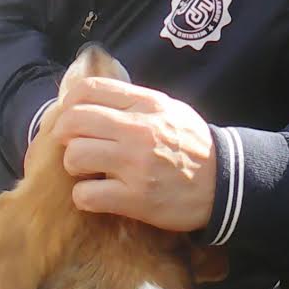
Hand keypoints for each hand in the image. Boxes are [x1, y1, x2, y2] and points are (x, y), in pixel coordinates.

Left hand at [52, 77, 216, 231]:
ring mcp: (135, 164)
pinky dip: (84, 196)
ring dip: (74, 166)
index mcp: (145, 104)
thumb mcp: (169, 108)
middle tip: (73, 145)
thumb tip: (94, 99)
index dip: (69, 103)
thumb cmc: (192, 144)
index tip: (70, 116)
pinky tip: (98, 194)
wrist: (224, 182)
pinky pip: (86, 195)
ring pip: (75, 156)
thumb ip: (134, 101)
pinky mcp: (135, 198)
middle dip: (64, 134)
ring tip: (88, 171)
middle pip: (74, 121)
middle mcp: (138, 129)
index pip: (89, 90)